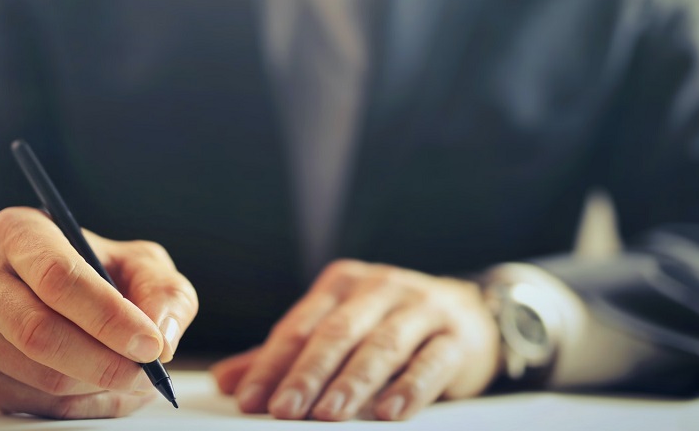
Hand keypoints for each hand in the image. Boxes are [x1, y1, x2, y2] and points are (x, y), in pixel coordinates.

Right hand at [0, 207, 197, 417]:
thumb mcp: (135, 261)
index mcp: (18, 232)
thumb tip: (163, 339)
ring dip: (98, 388)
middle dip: (104, 363)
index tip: (151, 345)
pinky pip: (33, 404)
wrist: (30, 287)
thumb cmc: (92, 270)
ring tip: (133, 378)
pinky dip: (81, 405)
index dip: (108, 317)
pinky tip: (103, 387)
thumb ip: (162, 291)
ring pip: (39, 377)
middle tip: (148, 374)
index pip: (57, 277)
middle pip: (39, 333)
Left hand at [211, 259, 499, 420]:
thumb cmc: (389, 324)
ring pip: (381, 346)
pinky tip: (387, 413)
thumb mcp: (338, 329)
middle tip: (282, 411)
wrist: (471, 312)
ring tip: (328, 415)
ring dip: (352, 383)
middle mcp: (379, 288)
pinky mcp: (455, 336)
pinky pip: (430, 362)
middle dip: (306, 374)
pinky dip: (408, 389)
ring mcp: (420, 308)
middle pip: (336, 334)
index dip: (272, 364)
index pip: (299, 326)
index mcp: (342, 284)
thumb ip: (286, 355)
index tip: (250, 399)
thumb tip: (227, 381)